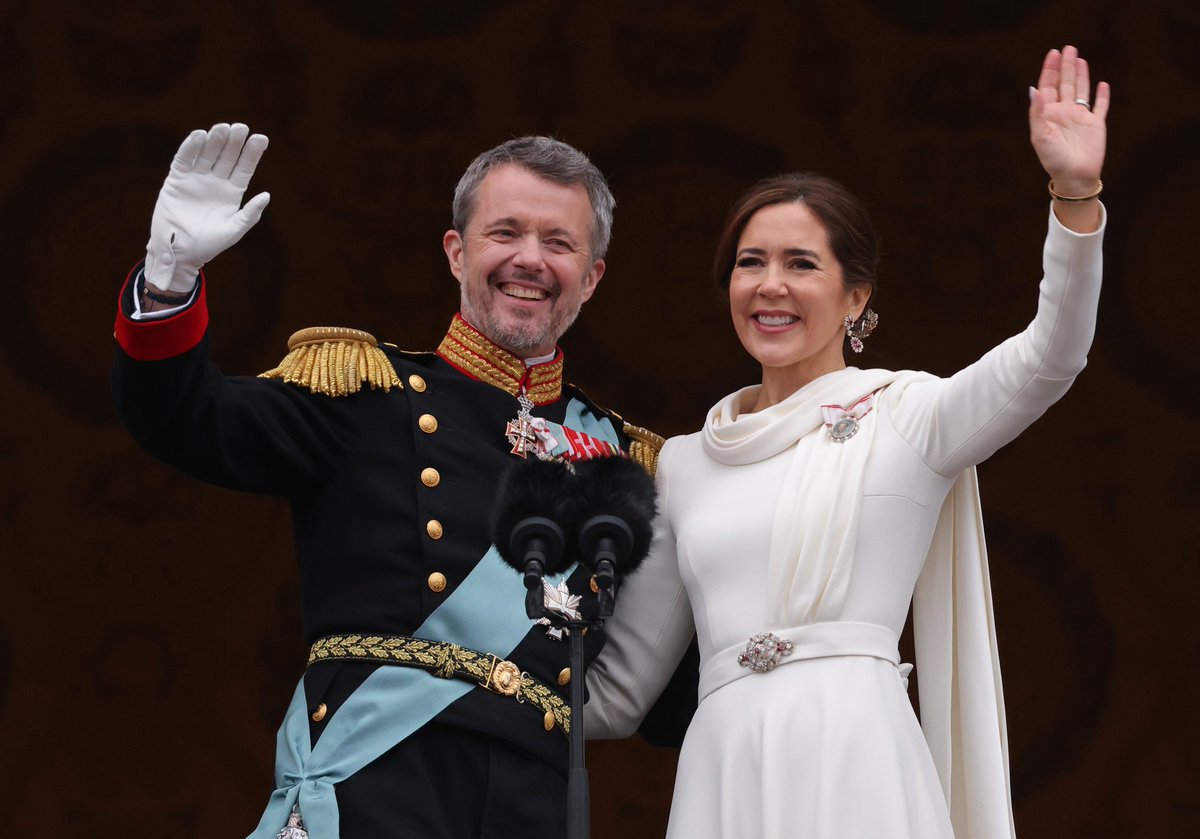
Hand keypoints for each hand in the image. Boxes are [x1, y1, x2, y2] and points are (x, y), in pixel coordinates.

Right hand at [145, 123, 269, 292]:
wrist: (179, 252)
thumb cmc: (209, 244)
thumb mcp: (233, 231)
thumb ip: (249, 215)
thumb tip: (266, 195)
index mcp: (232, 192)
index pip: (244, 168)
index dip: (252, 153)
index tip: (261, 138)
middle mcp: (216, 181)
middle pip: (227, 157)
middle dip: (234, 142)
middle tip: (241, 127)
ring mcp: (196, 179)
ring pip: (207, 154)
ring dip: (214, 141)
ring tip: (222, 128)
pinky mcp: (177, 180)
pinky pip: (184, 160)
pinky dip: (190, 148)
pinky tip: (199, 136)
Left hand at [1029, 45, 1108, 190]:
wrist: (1074, 177)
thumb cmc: (1054, 159)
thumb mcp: (1040, 136)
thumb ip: (1037, 113)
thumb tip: (1035, 89)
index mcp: (1049, 114)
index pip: (1048, 86)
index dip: (1050, 70)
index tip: (1053, 53)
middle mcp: (1064, 113)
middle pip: (1065, 83)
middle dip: (1065, 66)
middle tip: (1067, 48)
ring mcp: (1080, 118)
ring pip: (1081, 90)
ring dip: (1081, 75)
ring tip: (1079, 59)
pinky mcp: (1096, 125)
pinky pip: (1100, 107)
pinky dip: (1102, 96)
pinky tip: (1102, 84)